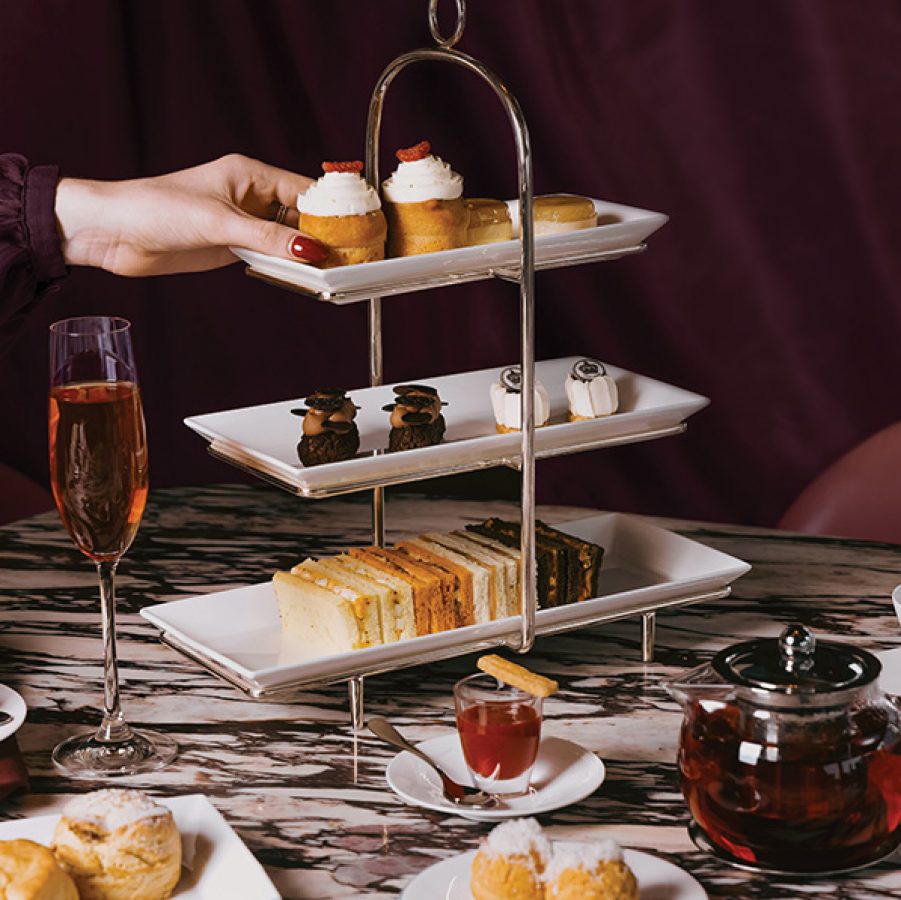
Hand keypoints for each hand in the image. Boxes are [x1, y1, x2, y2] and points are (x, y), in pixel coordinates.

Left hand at [54, 154, 327, 275]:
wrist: (114, 233)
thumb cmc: (156, 208)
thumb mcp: (220, 222)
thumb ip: (268, 238)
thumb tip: (311, 249)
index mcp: (249, 174)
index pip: (304, 189)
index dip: (331, 209)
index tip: (356, 227)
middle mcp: (250, 196)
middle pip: (301, 215)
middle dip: (324, 234)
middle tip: (349, 255)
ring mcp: (242, 223)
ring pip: (288, 237)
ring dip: (305, 253)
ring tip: (331, 269)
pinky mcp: (232, 247)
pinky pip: (270, 255)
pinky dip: (286, 266)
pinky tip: (301, 276)